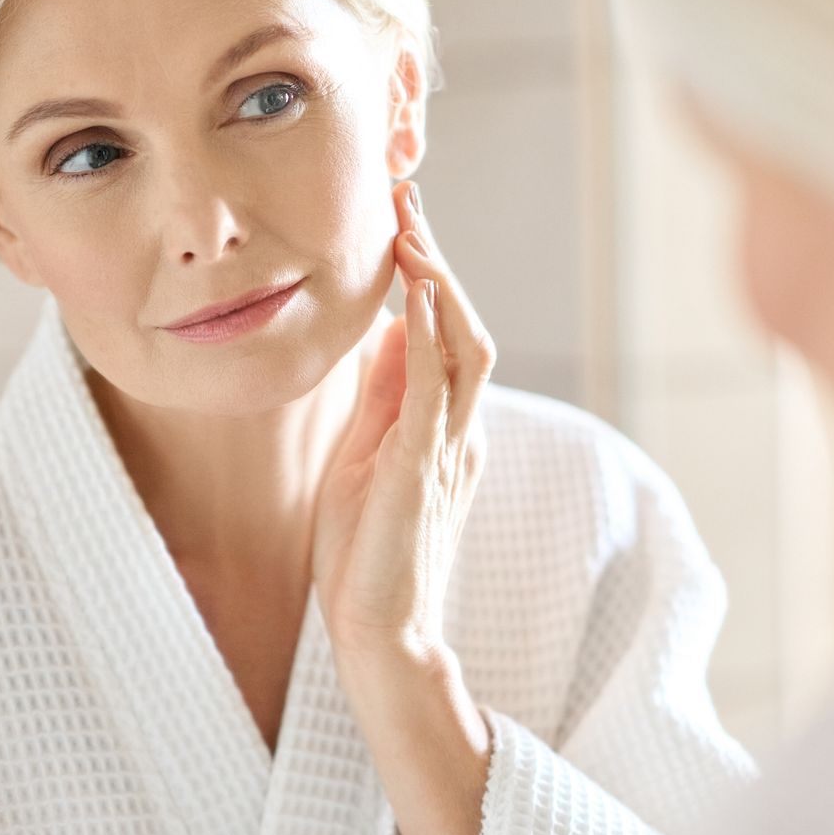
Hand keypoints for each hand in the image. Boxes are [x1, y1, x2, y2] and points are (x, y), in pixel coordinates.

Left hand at [312, 180, 496, 658]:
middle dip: (440, 261)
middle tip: (408, 201)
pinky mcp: (422, 470)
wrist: (378, 633)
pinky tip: (417, 295)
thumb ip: (386, 399)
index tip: (405, 221)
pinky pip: (434, 392)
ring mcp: (448, 451)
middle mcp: (461, 433)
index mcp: (448, 431)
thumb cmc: (366, 555)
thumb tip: (393, 331)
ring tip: (413, 233)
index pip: (450, 336)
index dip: (433, 275)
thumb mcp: (369, 457)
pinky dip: (431, 337)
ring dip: (441, 286)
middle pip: (467, 328)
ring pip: (465, 349)